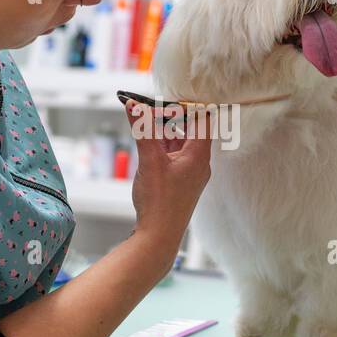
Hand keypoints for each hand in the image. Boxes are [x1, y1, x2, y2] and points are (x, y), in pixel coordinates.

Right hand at [123, 101, 213, 258]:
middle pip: (191, 129)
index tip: (167, 99)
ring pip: (181, 143)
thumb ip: (143, 129)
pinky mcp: (181, 182)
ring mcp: (191, 173)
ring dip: (164, 133)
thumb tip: (134, 105)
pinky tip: (148, 146)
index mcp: (199, 154)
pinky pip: (175, 157)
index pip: (202, 118)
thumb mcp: (149, 160)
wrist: (159, 237)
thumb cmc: (159, 202)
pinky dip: (163, 148)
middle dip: (170, 118)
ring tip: (145, 124)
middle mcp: (200, 163)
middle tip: (149, 109)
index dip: (187, 105)